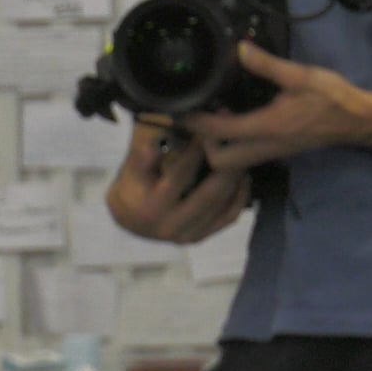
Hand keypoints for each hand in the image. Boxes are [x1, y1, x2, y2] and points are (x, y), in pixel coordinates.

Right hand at [107, 126, 250, 244]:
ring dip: (236, 181)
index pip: (181, 175)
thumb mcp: (131, 167)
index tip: (208, 132)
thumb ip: (143, 155)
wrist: (129, 217)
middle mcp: (170, 226)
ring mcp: (187, 236)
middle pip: (210, 194)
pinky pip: (228, 217)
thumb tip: (159, 141)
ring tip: (239, 158)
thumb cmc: (132, 185)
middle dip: (226, 167)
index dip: (196, 151)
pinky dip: (239, 197)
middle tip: (233, 144)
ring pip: (223, 206)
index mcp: (152, 207)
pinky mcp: (200, 238)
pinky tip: (242, 179)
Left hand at [183, 43, 371, 172]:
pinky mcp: (278, 150)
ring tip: (217, 116)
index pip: (218, 133)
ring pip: (233, 163)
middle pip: (219, 162)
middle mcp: (265, 147)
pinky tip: (236, 119)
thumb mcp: (300, 76)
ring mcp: (272, 152)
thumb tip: (240, 49)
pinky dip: (233, 144)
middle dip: (203, 144)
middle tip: (201, 117)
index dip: (194, 123)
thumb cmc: (333, 98)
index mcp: (266, 128)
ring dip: (218, 145)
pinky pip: (246, 156)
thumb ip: (266, 64)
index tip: (179, 111)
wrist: (361, 120)